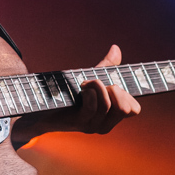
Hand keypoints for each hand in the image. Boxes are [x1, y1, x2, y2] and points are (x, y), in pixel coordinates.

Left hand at [12, 45, 140, 142]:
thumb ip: (106, 67)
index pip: (135, 110)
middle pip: (127, 108)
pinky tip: (81, 88)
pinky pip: (93, 106)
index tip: (114, 83)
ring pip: (109, 104)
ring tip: (85, 82)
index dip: (129, 94)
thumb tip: (116, 48)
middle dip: (115, 89)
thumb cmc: (67, 94)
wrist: (39, 110)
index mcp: (111, 117)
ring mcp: (92, 126)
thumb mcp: (90, 78)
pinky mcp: (79, 122)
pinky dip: (89, 92)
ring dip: (98, 86)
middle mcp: (105, 125)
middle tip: (98, 83)